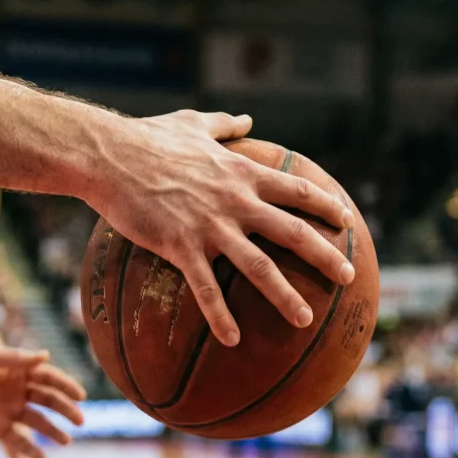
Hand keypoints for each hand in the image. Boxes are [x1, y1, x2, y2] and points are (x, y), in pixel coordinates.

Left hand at [0, 346, 85, 457]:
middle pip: (46, 399)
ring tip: (66, 441)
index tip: (80, 395)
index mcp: (15, 370)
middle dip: (64, 409)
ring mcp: (6, 409)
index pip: (47, 377)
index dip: (65, 385)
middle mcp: (15, 389)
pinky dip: (30, 448)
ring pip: (36, 421)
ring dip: (52, 430)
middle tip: (80, 421)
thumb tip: (46, 355)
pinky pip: (17, 440)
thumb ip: (15, 358)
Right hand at [91, 110, 355, 345]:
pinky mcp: (181, 246)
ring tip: (306, 320)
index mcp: (241, 173)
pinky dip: (221, 315)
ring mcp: (210, 226)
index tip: (346, 220)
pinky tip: (233, 339)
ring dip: (285, 295)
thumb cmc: (146, 137)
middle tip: (348, 277)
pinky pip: (206, 288)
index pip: (297, 191)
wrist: (109, 155)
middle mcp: (235, 201)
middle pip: (293, 232)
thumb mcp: (192, 123)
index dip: (326, 206)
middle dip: (325, 256)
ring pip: (259, 266)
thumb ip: (224, 124)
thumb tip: (247, 118)